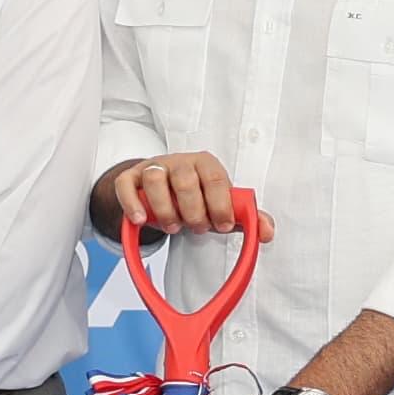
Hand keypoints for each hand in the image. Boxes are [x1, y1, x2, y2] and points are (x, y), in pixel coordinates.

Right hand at [101, 151, 273, 241]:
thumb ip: (245, 218)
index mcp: (206, 164)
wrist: (163, 189)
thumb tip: (267, 232)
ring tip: (173, 227)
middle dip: (193, 210)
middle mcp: (180, 161)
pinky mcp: (130, 177)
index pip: (216, 179)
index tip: (222, 226)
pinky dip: (132, 203)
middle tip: (196, 228)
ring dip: (165, 209)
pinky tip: (141, 220)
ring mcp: (153, 167)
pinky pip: (127, 185)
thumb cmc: (197, 197)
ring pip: (156, 180)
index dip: (220, 204)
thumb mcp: (221, 205)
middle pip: (186, 181)